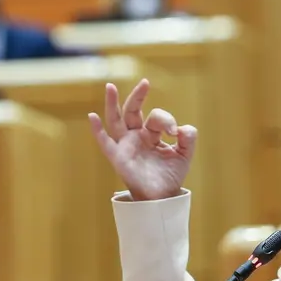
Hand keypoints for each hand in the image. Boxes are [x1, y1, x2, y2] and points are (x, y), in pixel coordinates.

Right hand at [89, 79, 196, 201]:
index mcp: (152, 134)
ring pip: (116, 120)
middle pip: (132, 111)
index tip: (174, 131)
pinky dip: (97, 130)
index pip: (156, 117)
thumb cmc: (170, 175)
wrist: (162, 197)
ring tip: (111, 87)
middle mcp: (137, 136)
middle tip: (145, 83)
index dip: (166, 119)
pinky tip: (92, 117)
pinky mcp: (118, 158)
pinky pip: (105, 142)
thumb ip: (188, 138)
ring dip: (112, 103)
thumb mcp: (184, 154)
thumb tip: (181, 128)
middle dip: (137, 96)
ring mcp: (126, 145)